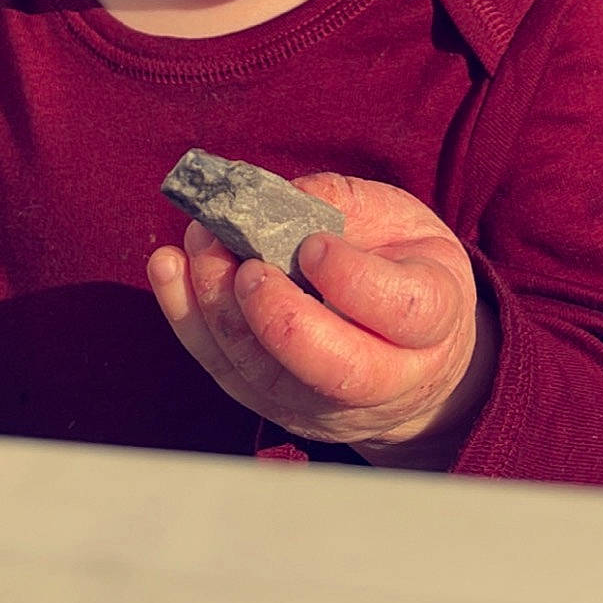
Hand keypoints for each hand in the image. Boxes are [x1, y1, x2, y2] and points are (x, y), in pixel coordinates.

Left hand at [148, 175, 496, 464]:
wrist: (409, 354)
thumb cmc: (404, 269)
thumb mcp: (403, 222)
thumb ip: (350, 204)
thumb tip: (282, 196)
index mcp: (433, 320)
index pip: (401, 311)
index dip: (351, 279)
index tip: (313, 244)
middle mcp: (387, 378)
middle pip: (332, 366)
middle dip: (278, 315)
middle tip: (246, 263)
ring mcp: (325, 404)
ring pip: (265, 374)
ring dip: (219, 308)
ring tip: (202, 244)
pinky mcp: (273, 406)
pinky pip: (223, 372)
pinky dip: (188, 320)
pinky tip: (169, 269)